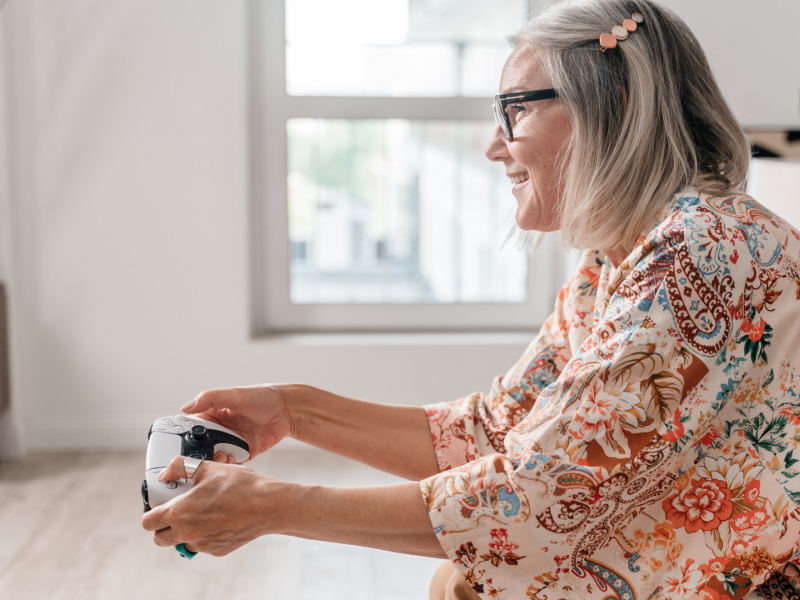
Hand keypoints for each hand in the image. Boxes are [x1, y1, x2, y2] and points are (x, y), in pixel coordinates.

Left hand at [141, 455, 283, 556]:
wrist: (267, 504)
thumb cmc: (239, 485)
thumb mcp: (207, 467)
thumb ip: (179, 467)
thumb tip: (166, 472)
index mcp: (178, 512)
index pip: (148, 521)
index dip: (151, 512)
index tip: (160, 505)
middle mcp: (186, 532)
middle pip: (159, 538)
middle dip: (164, 526)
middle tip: (177, 511)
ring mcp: (202, 544)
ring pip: (181, 542)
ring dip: (184, 532)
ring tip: (202, 514)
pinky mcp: (216, 550)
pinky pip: (202, 545)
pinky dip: (204, 535)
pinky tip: (219, 519)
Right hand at [180, 385, 294, 460]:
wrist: (287, 411)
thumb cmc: (263, 397)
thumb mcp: (234, 394)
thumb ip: (210, 399)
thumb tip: (186, 407)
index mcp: (214, 414)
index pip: (193, 427)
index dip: (184, 435)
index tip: (178, 444)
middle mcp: (221, 429)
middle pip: (202, 446)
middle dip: (198, 453)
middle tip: (198, 456)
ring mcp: (233, 442)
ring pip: (215, 457)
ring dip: (214, 461)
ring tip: (218, 458)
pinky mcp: (245, 453)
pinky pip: (232, 464)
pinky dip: (228, 467)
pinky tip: (229, 464)